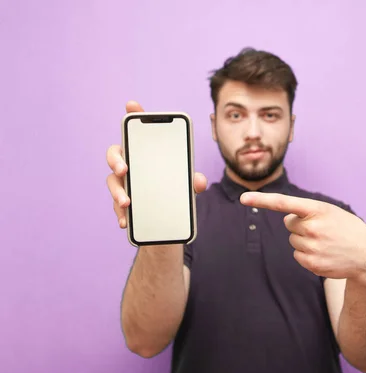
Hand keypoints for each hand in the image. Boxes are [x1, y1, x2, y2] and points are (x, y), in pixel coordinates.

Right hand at [106, 100, 207, 228]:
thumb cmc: (174, 190)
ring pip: (112, 182)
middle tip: (124, 169)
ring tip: (127, 202)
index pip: (138, 130)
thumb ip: (193, 181)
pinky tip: (125, 222)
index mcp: (145, 152)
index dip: (134, 115)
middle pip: (115, 154)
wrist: (167, 219)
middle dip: (116, 159)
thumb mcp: (186, 185)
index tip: (132, 105)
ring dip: (117, 191)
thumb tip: (200, 182)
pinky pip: (117, 206)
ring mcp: (123, 182)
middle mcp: (129, 163)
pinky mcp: (122, 202)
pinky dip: (121, 214)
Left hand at [240, 192, 365, 280]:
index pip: (284, 203)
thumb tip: (286, 219)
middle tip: (321, 229)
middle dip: (300, 225)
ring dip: (304, 241)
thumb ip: (308, 211)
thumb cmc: (347, 229)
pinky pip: (297, 255)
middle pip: (288, 224)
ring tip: (326, 243)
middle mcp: (313, 227)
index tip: (243, 198)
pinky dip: (307, 255)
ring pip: (293, 241)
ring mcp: (311, 247)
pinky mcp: (311, 263)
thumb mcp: (332, 212)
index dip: (262, 200)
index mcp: (318, 209)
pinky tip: (325, 254)